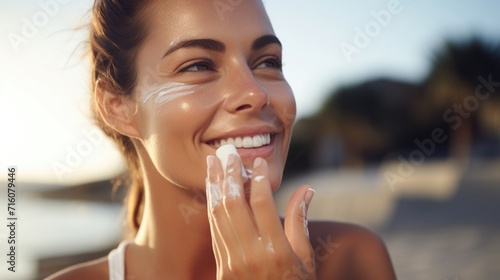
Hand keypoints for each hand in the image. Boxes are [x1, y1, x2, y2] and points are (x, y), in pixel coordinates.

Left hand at [206, 154, 315, 279]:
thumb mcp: (306, 260)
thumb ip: (300, 222)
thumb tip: (307, 189)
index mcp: (277, 251)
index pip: (263, 204)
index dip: (259, 179)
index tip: (257, 161)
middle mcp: (251, 255)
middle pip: (234, 205)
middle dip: (230, 175)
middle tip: (227, 152)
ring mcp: (233, 263)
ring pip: (219, 216)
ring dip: (215, 186)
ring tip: (213, 163)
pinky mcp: (222, 269)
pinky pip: (215, 232)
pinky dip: (212, 207)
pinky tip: (213, 191)